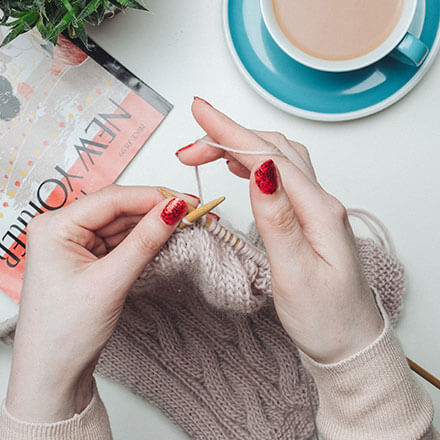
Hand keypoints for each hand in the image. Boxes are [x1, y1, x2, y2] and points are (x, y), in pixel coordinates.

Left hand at [6, 185, 194, 421]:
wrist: (53, 373)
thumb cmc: (64, 333)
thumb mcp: (110, 282)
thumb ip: (144, 242)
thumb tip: (173, 210)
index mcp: (54, 227)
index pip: (112, 199)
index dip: (152, 197)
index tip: (186, 201)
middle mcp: (63, 229)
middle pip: (119, 209)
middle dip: (157, 210)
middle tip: (192, 211)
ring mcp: (77, 244)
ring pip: (123, 224)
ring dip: (153, 225)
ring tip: (185, 224)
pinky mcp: (90, 258)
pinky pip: (122, 241)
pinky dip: (144, 240)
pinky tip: (165, 237)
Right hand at [176, 97, 383, 363]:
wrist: (349, 341)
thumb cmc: (326, 317)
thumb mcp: (296, 273)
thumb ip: (278, 219)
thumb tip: (261, 170)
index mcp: (318, 211)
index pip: (269, 156)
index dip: (231, 132)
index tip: (200, 111)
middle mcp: (320, 202)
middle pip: (273, 150)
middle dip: (229, 137)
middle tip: (190, 146)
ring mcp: (315, 208)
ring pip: (277, 159)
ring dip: (242, 146)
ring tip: (208, 150)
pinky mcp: (307, 218)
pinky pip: (281, 176)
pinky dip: (256, 162)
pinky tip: (241, 167)